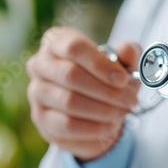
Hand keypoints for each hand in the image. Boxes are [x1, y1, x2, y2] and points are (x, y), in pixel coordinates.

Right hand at [27, 27, 139, 161]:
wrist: (96, 111)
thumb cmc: (106, 79)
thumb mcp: (123, 64)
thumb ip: (128, 54)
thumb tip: (128, 50)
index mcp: (58, 41)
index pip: (74, 47)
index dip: (100, 64)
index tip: (123, 79)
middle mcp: (41, 63)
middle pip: (70, 74)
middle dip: (107, 90)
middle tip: (130, 99)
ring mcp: (37, 91)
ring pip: (69, 101)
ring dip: (103, 109)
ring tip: (122, 111)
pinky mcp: (41, 118)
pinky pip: (67, 124)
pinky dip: (94, 127)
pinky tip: (110, 125)